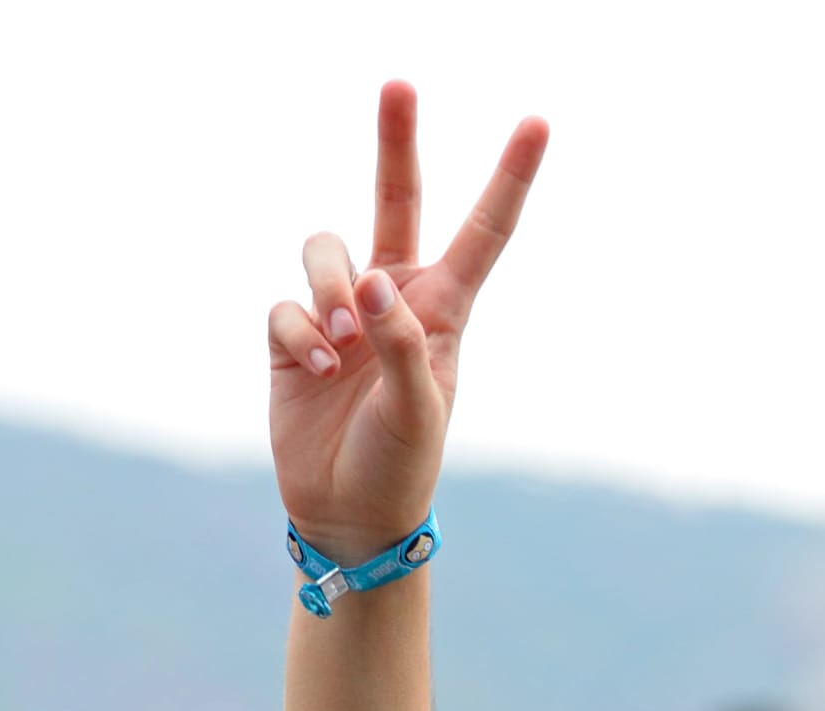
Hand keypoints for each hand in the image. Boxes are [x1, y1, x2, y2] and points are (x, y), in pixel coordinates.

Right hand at [266, 81, 551, 563]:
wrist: (347, 513)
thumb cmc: (400, 464)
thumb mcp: (418, 410)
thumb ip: (401, 344)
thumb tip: (375, 280)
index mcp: (444, 309)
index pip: (484, 232)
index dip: (510, 177)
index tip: (538, 123)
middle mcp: (394, 297)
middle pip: (396, 199)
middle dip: (397, 141)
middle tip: (400, 83)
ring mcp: (341, 313)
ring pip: (326, 249)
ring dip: (327, 285)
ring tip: (340, 342)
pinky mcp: (293, 335)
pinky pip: (286, 306)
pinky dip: (298, 332)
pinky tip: (315, 370)